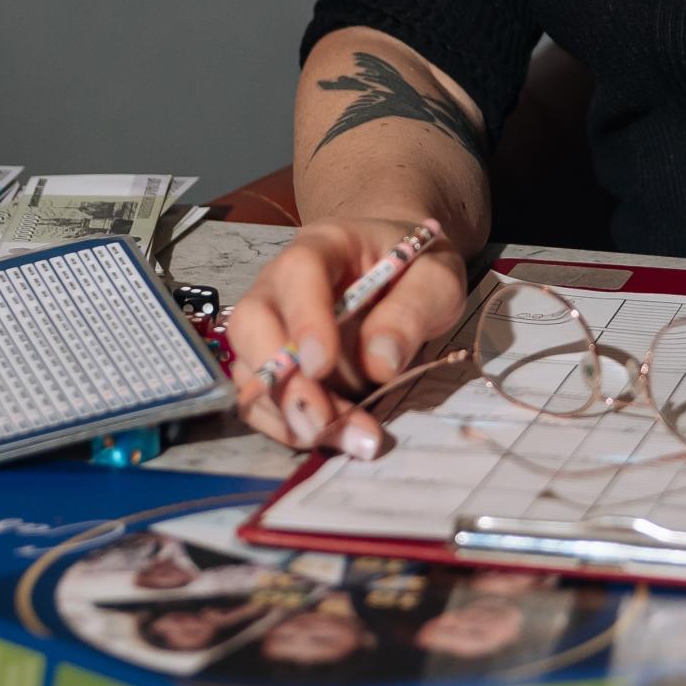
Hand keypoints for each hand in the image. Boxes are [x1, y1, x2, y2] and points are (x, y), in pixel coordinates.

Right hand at [226, 219, 469, 458]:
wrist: (401, 272)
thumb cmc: (415, 268)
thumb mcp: (435, 279)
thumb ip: (411, 312)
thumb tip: (379, 364)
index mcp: (325, 246)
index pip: (298, 272)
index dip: (304, 320)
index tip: (323, 366)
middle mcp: (281, 282)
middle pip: (251, 324)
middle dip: (281, 380)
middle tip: (323, 420)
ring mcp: (271, 324)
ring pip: (250, 370)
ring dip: (288, 414)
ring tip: (347, 439)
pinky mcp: (274, 364)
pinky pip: (261, 399)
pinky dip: (290, 426)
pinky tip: (334, 439)